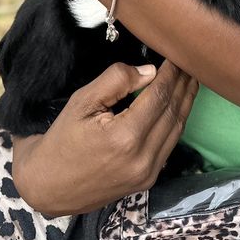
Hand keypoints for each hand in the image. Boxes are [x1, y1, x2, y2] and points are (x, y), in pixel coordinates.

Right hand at [12, 60, 198, 216]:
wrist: (49, 185)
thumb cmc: (62, 139)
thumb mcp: (82, 102)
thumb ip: (116, 81)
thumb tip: (150, 71)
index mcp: (124, 137)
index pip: (159, 96)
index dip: (170, 73)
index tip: (176, 54)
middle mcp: (142, 158)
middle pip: (173, 112)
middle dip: (183, 84)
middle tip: (190, 62)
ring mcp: (147, 173)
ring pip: (176, 130)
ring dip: (185, 102)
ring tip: (190, 79)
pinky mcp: (148, 181)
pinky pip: (170, 145)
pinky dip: (177, 121)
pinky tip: (179, 105)